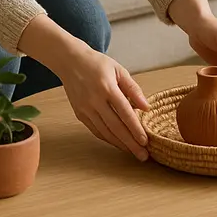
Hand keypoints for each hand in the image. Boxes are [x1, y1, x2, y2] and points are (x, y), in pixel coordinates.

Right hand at [59, 43, 149, 160]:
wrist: (70, 61)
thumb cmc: (98, 64)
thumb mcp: (119, 70)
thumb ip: (133, 89)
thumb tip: (146, 107)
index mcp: (107, 87)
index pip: (125, 112)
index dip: (135, 128)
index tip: (145, 141)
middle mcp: (94, 100)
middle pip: (115, 126)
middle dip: (130, 143)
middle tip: (143, 155)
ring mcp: (85, 108)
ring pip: (105, 132)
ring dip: (120, 144)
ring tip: (133, 152)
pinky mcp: (79, 113)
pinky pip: (95, 130)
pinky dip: (108, 139)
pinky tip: (118, 144)